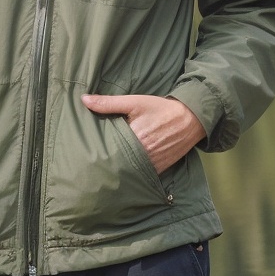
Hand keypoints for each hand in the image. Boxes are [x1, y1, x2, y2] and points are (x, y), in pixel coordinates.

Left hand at [81, 93, 205, 174]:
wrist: (191, 119)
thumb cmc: (160, 109)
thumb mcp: (135, 102)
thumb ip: (108, 103)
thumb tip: (83, 100)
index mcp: (135, 137)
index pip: (109, 148)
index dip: (98, 150)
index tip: (87, 151)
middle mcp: (144, 154)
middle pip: (118, 162)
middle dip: (106, 162)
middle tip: (92, 162)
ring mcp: (152, 164)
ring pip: (129, 172)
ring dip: (119, 169)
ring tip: (104, 169)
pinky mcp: (159, 169)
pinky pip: (142, 176)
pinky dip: (133, 174)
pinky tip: (123, 172)